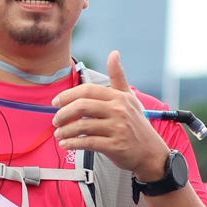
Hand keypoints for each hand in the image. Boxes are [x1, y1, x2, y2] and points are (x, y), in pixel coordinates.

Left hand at [50, 52, 168, 181]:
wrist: (151, 153)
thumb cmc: (137, 125)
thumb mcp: (130, 98)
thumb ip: (118, 77)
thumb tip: (113, 53)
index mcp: (119, 97)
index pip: (87, 90)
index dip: (67, 95)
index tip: (55, 102)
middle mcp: (119, 110)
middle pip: (82, 106)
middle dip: (63, 113)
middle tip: (55, 120)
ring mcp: (118, 128)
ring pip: (82, 126)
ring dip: (65, 131)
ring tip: (58, 134)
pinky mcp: (115, 146)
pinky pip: (87, 143)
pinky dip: (72, 143)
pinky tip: (65, 144)